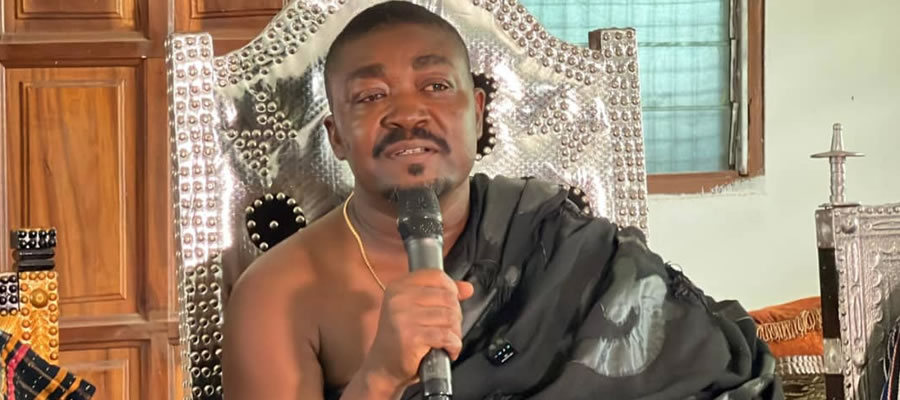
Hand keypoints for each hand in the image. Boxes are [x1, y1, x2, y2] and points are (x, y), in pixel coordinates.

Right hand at [360, 269, 474, 392]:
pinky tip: (447, 350)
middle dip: (456, 316)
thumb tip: (467, 288)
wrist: (383, 367)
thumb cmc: (402, 338)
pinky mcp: (411, 337)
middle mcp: (399, 299)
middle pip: (447, 297)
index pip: (436, 276)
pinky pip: (446, 335)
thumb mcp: (417, 310)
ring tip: (446, 341)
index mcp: (399, 287)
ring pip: (449, 317)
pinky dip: (453, 345)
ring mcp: (403, 317)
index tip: (451, 304)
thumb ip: (442, 295)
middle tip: (448, 329)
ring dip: (455, 332)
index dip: (451, 289)